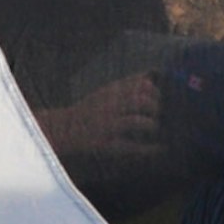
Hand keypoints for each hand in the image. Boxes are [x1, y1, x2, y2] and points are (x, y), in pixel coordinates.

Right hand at [40, 74, 158, 156]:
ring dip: (150, 124)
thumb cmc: (90, 110)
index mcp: (110, 92)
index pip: (139, 84)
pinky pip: (130, 146)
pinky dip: (147, 149)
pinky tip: (158, 148)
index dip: (154, 90)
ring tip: (154, 127)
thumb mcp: (106, 91)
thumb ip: (127, 83)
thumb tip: (151, 74)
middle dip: (154, 107)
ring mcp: (107, 125)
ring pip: (135, 122)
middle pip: (139, 101)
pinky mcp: (106, 144)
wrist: (65, 129)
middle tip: (158, 114)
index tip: (158, 97)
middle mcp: (109, 107)